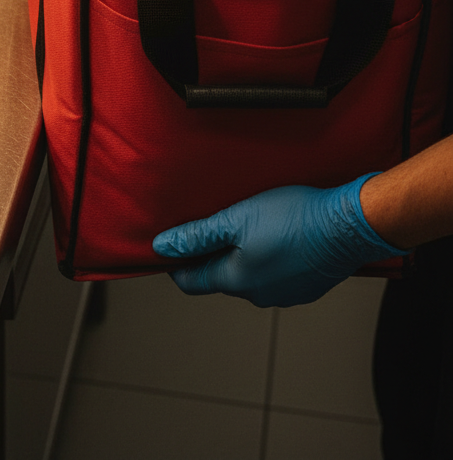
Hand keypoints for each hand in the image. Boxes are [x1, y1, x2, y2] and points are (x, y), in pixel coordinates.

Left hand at [151, 175, 406, 307]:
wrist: (348, 224)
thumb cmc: (294, 218)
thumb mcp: (236, 219)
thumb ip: (197, 236)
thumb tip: (163, 247)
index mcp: (237, 280)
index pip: (192, 281)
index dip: (176, 263)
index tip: (170, 245)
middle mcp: (258, 295)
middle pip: (219, 276)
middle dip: (210, 254)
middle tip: (209, 223)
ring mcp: (284, 294)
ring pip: (248, 275)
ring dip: (241, 255)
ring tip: (244, 224)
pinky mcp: (305, 287)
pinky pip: (274, 274)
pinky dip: (267, 258)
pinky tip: (273, 234)